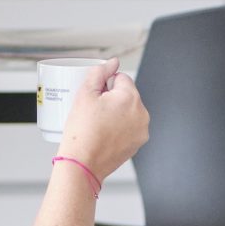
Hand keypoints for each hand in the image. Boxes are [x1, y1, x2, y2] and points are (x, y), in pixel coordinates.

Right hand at [58, 59, 148, 180]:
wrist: (82, 163)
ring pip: (128, 112)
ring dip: (116, 113)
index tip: (95, 96)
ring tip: (98, 124)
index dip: (105, 84)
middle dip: (111, 99)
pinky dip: (119, 127)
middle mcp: (142, 114)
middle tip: (93, 111)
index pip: (121, 78)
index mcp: (131, 98)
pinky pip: (129, 127)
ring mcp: (142, 131)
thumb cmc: (82, 132)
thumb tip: (113, 62)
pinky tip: (104, 134)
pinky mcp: (137, 144)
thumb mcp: (85, 94)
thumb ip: (100, 72)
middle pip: (126, 95)